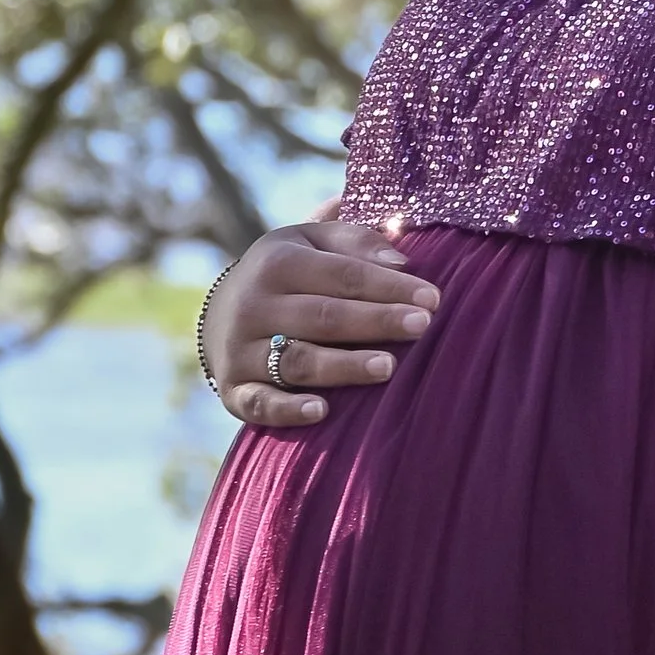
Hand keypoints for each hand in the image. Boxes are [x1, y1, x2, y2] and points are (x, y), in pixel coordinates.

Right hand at [201, 214, 438, 429]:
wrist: (221, 312)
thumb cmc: (291, 274)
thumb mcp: (313, 243)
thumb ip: (356, 243)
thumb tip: (402, 259)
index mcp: (278, 262)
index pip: (343, 274)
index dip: (389, 286)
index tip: (433, 299)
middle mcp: (254, 305)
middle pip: (324, 316)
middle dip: (375, 321)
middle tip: (422, 326)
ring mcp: (240, 349)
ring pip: (298, 360)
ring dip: (343, 366)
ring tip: (388, 367)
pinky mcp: (234, 389)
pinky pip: (259, 403)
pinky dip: (287, 409)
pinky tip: (321, 411)